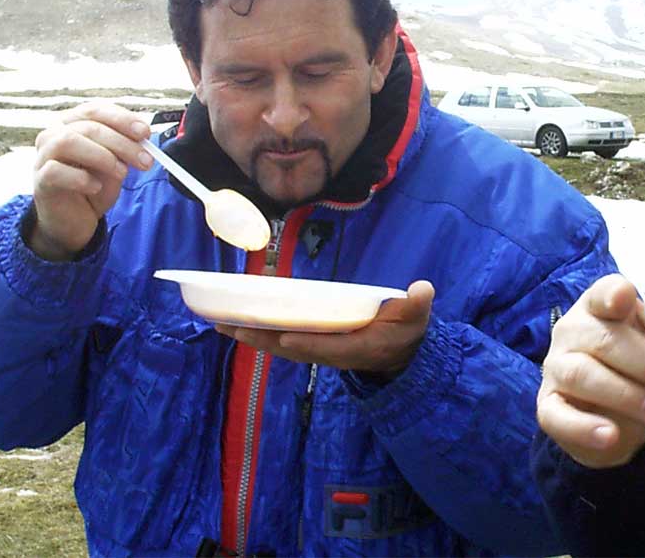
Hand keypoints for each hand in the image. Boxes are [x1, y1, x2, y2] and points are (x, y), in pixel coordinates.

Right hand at [30, 101, 151, 259]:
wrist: (75, 220)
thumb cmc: (94, 186)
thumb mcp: (115, 165)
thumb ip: (124, 149)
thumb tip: (143, 138)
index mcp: (73, 123)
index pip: (96, 110)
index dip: (122, 119)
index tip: (145, 133)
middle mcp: (54, 134)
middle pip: (88, 127)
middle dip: (122, 143)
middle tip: (145, 160)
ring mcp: (43, 156)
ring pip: (68, 141)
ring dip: (102, 156)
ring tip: (121, 173)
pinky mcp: (40, 180)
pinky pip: (55, 171)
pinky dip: (80, 178)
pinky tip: (96, 187)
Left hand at [215, 280, 434, 375]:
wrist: (399, 354)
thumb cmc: (406, 331)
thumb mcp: (415, 317)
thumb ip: (416, 305)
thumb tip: (423, 290)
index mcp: (357, 348)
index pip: (327, 347)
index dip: (307, 343)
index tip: (285, 338)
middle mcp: (332, 353)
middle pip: (291, 349)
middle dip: (261, 338)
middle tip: (230, 327)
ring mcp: (319, 351)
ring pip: (279, 346)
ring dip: (252, 336)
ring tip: (221, 325)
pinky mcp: (311, 346)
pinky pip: (280, 341)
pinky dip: (259, 334)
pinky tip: (238, 325)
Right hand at [536, 274, 644, 468]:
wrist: (603, 411)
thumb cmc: (637, 366)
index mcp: (602, 310)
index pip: (602, 293)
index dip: (613, 295)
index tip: (629, 299)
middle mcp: (574, 334)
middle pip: (602, 339)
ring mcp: (557, 370)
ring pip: (581, 375)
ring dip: (624, 393)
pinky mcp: (548, 407)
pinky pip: (557, 416)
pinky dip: (583, 427)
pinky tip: (611, 435)